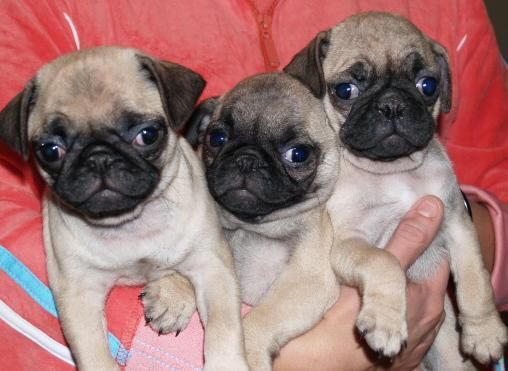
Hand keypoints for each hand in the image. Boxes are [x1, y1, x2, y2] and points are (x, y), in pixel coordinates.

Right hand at [274, 196, 446, 369]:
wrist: (313, 368)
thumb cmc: (340, 323)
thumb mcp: (375, 272)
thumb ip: (406, 240)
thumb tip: (434, 205)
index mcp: (427, 298)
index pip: (438, 255)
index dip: (422, 236)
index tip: (401, 222)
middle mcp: (427, 322)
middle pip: (423, 278)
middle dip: (406, 259)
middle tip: (379, 243)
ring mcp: (413, 342)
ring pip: (410, 300)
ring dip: (395, 285)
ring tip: (370, 271)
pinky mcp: (397, 355)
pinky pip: (399, 321)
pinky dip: (388, 308)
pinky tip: (366, 301)